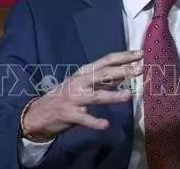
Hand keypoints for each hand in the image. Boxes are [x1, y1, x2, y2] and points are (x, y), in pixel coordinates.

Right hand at [21, 50, 143, 141]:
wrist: (40, 112)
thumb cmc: (66, 96)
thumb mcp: (84, 83)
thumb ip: (103, 80)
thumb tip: (124, 74)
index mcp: (84, 73)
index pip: (106, 61)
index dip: (124, 57)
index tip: (140, 54)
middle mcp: (80, 82)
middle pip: (103, 74)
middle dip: (123, 71)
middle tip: (140, 69)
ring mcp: (74, 98)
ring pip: (96, 96)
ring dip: (112, 95)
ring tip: (128, 96)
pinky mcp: (70, 115)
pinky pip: (84, 119)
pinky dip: (95, 122)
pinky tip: (105, 125)